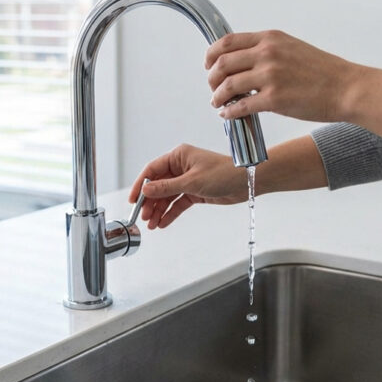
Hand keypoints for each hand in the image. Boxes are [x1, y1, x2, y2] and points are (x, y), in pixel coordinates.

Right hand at [128, 144, 247, 228]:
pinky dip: (170, 213)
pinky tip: (163, 223)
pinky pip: (178, 203)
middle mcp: (181, 167)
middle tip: (144, 217)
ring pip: (167, 196)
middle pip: (158, 186)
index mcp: (178, 156)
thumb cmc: (223, 173)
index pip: (152, 171)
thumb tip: (145, 191)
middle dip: (150, 202)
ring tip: (152, 225)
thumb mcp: (192, 182)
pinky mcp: (195, 192)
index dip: (141, 186)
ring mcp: (187, 180)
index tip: (134, 200)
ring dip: (159, 210)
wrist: (247, 182)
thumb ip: (167, 187)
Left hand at [205, 30, 361, 121]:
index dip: (212, 54)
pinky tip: (228, 114)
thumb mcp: (293, 48)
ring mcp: (270, 76)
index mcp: (271, 39)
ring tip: (218, 103)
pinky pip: (240, 106)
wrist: (346, 88)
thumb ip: (268, 51)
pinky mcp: (274, 99)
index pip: (228, 41)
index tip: (208, 65)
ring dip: (216, 96)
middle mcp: (268, 53)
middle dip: (212, 78)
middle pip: (222, 63)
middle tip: (212, 88)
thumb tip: (245, 63)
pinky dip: (229, 111)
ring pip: (227, 85)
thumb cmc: (324, 72)